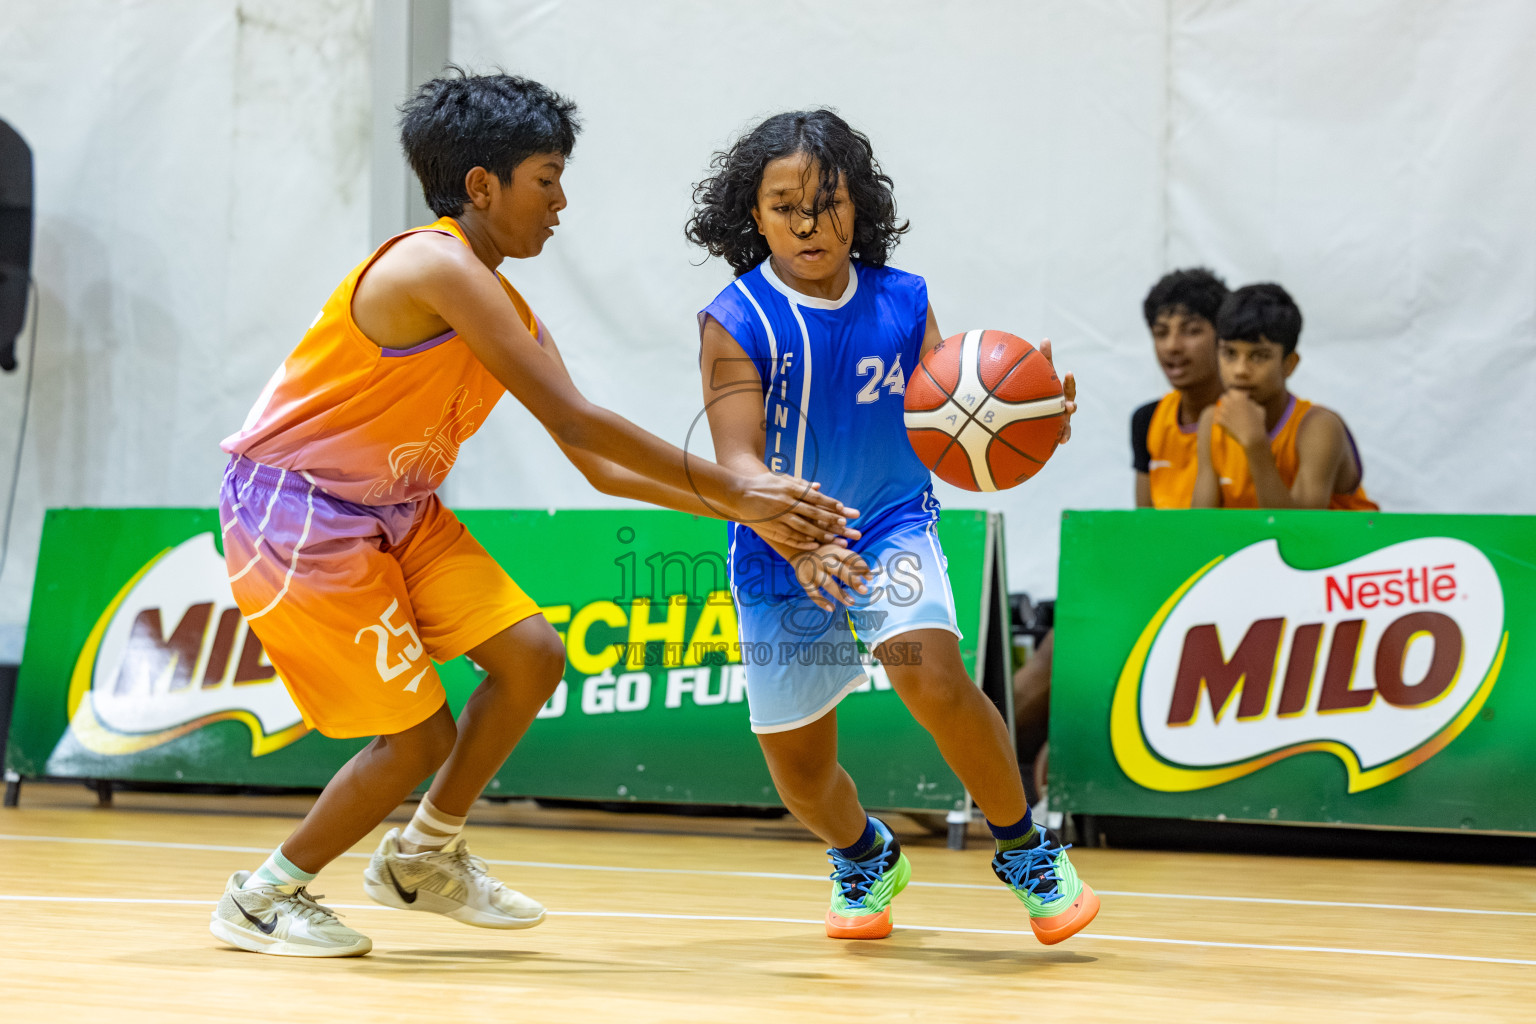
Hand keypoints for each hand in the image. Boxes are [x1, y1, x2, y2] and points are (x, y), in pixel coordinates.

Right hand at [730, 475, 860, 550]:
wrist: (738, 493)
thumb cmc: (762, 485)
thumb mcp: (781, 479)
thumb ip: (800, 484)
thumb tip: (819, 487)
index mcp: (790, 489)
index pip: (815, 497)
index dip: (829, 503)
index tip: (842, 508)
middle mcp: (786, 503)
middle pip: (812, 513)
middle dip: (829, 519)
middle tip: (843, 525)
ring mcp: (778, 517)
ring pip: (803, 527)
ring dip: (819, 533)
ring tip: (831, 538)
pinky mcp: (771, 528)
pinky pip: (790, 537)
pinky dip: (802, 541)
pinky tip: (813, 545)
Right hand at [761, 538, 874, 611]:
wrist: (796, 549)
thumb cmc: (824, 551)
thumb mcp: (836, 549)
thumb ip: (852, 560)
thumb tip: (870, 575)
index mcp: (834, 550)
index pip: (850, 558)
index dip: (861, 567)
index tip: (870, 577)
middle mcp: (824, 560)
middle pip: (840, 570)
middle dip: (853, 580)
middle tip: (864, 590)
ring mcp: (814, 571)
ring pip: (828, 584)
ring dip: (840, 594)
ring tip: (852, 602)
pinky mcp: (805, 581)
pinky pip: (813, 593)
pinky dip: (821, 602)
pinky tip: (831, 609)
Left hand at [1038, 338, 1076, 444]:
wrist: (1039, 416)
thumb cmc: (1043, 392)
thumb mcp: (1042, 377)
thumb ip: (1044, 360)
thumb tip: (1046, 338)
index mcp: (1061, 394)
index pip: (1067, 387)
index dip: (1069, 381)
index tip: (1069, 373)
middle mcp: (1064, 407)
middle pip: (1070, 406)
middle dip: (1070, 406)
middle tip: (1069, 406)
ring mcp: (1062, 421)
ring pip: (1066, 424)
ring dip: (1065, 427)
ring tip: (1062, 433)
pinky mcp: (1056, 433)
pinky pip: (1059, 437)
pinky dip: (1061, 438)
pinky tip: (1061, 442)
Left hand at [1213, 389, 1267, 451]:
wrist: (1252, 436)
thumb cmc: (1258, 422)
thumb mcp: (1259, 409)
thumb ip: (1251, 402)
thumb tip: (1247, 401)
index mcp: (1240, 398)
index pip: (1232, 391)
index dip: (1235, 394)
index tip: (1237, 399)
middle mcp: (1231, 403)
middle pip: (1224, 397)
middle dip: (1227, 400)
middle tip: (1231, 406)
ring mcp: (1224, 411)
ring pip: (1219, 407)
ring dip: (1223, 410)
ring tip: (1229, 415)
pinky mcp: (1221, 420)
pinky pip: (1216, 417)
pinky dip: (1220, 419)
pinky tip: (1225, 422)